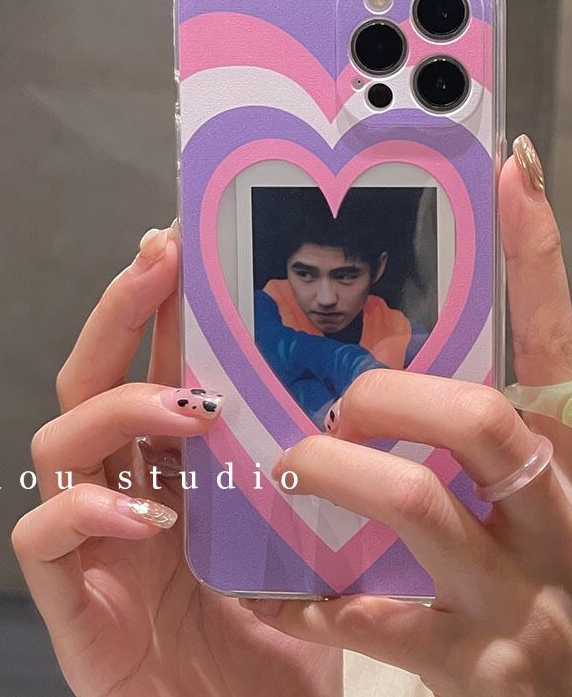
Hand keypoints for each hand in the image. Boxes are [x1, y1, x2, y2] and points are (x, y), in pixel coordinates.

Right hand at [12, 225, 341, 696]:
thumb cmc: (275, 649)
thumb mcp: (298, 542)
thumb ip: (295, 471)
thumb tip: (336, 384)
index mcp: (170, 473)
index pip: (151, 372)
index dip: (159, 309)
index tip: (181, 247)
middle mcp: (121, 491)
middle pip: (89, 382)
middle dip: (120, 316)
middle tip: (156, 261)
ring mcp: (86, 543)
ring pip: (57, 444)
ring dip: (118, 410)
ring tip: (187, 409)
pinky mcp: (67, 601)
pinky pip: (41, 538)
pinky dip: (86, 510)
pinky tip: (146, 515)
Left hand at [240, 136, 571, 696]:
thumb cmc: (546, 593)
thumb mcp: (534, 506)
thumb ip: (490, 437)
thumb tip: (414, 359)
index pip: (560, 350)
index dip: (537, 262)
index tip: (509, 172)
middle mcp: (562, 525)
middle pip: (482, 418)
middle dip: (391, 392)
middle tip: (342, 393)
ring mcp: (522, 601)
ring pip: (416, 500)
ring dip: (337, 470)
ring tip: (294, 461)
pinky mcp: (476, 669)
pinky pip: (371, 617)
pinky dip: (312, 597)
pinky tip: (275, 589)